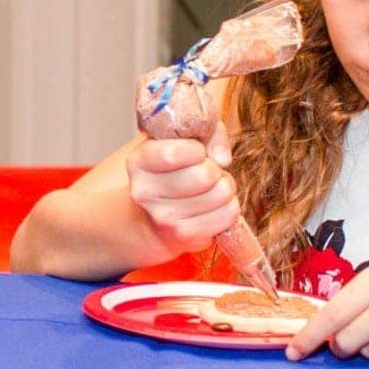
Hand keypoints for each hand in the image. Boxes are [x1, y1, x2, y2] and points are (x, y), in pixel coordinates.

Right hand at [125, 119, 237, 259]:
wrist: (154, 217)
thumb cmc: (174, 171)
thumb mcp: (183, 139)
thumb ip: (209, 132)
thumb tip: (223, 159)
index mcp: (139, 162)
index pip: (173, 154)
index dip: (197, 149)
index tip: (196, 152)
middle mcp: (145, 192)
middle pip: (204, 174)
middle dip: (214, 169)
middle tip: (206, 172)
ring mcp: (164, 217)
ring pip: (221, 193)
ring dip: (225, 187)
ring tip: (210, 189)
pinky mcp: (184, 235)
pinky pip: (228, 214)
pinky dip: (229, 207)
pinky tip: (213, 206)